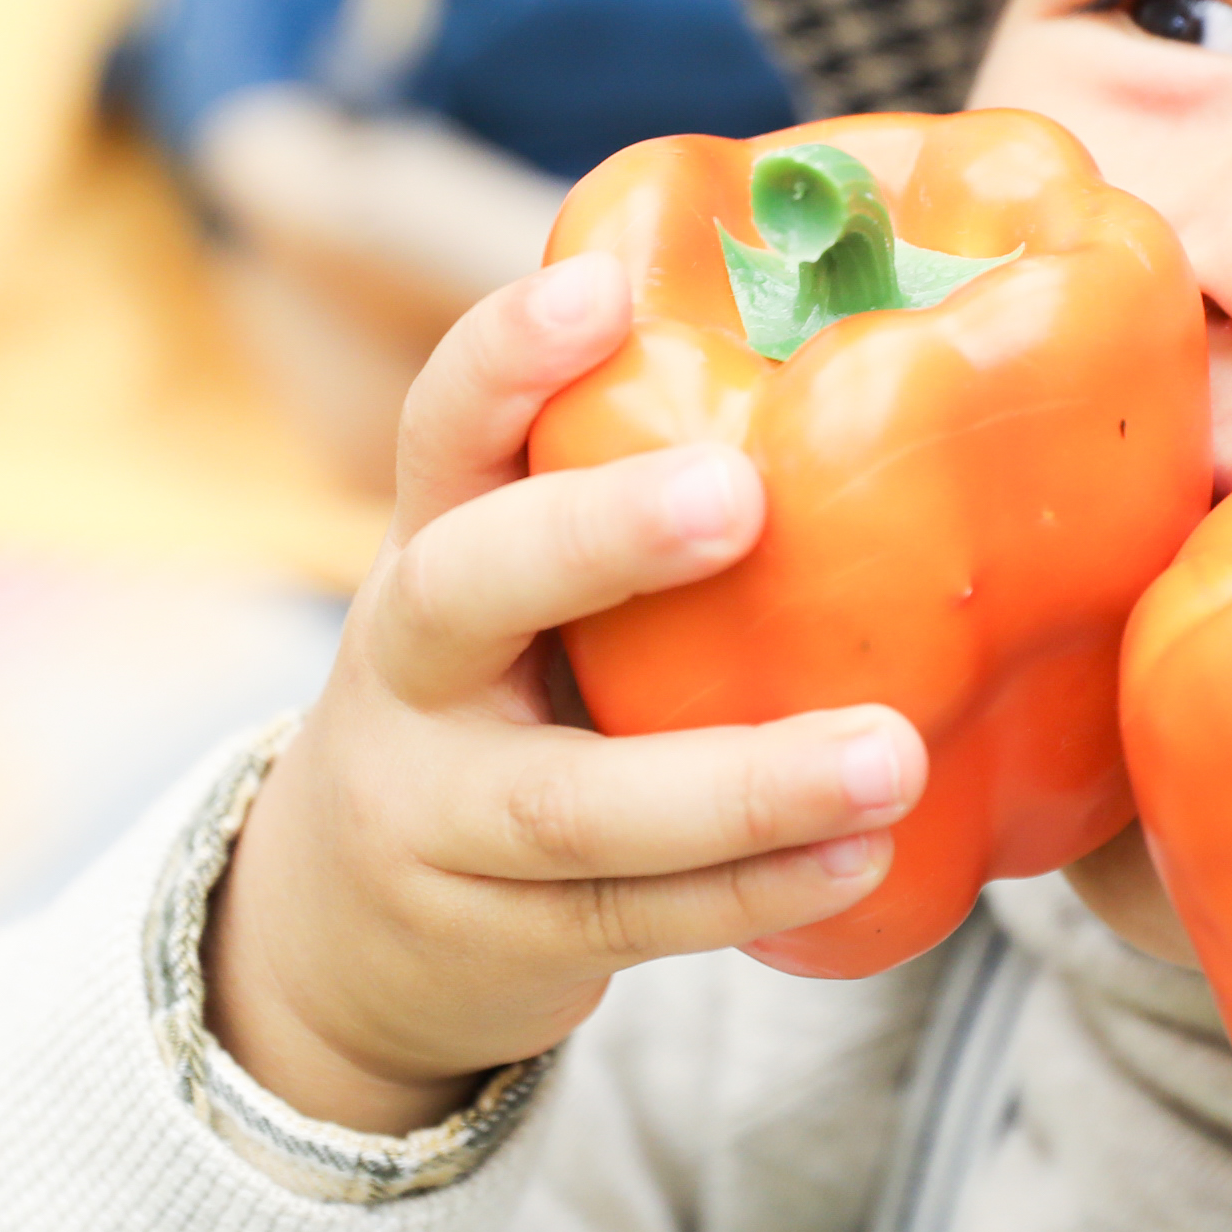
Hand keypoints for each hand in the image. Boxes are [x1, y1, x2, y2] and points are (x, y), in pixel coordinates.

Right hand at [209, 253, 927, 1132]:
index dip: (504, 356)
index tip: (602, 288)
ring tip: (890, 753)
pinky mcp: (494, 943)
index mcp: (426, 550)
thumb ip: (618, 510)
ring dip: (740, 783)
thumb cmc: (499, 704)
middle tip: (741, 493)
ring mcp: (437, 819)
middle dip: (596, 538)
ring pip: (570, 804)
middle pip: (463, 590)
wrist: (341, 934)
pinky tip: (867, 857)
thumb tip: (872, 352)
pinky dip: (752, 894)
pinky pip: (629, 918)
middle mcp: (408, 676)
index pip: (439, 430)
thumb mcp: (511, 597)